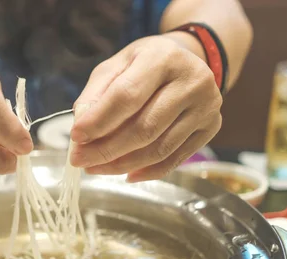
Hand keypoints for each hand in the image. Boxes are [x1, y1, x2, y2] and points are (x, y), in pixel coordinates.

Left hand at [70, 34, 222, 181]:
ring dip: (122, 164)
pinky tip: (125, 174)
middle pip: (144, 128)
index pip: (127, 96)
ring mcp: (206, 107)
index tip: (75, 138)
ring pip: (159, 149)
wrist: (186, 61)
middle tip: (80, 160)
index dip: (99, 121)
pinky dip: (147, 172)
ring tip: (96, 168)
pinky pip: (175, 159)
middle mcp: (192, 81)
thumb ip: (95, 94)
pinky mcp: (211, 128)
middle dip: (107, 149)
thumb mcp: (116, 66)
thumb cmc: (144, 65)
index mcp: (163, 57)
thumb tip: (81, 126)